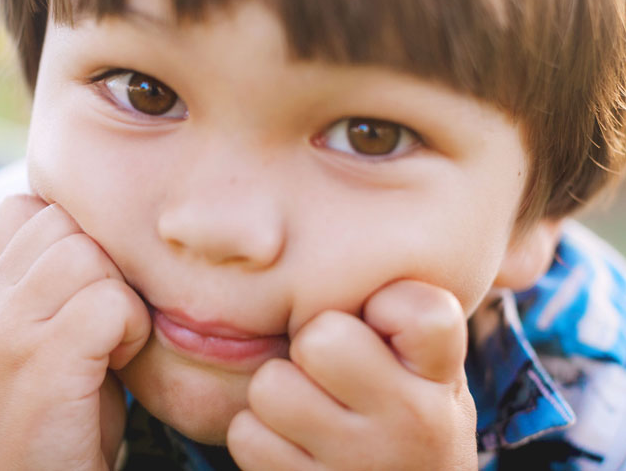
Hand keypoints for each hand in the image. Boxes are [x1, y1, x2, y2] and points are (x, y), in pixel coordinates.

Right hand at [0, 195, 151, 469]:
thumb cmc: (69, 401)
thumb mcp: (52, 324)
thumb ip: (57, 270)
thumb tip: (105, 208)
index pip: (29, 204)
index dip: (73, 233)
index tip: (89, 284)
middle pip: (67, 220)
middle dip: (105, 262)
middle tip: (105, 319)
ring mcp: (8, 328)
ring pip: (89, 254)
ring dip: (120, 296)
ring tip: (109, 342)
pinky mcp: (40, 360)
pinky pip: (108, 302)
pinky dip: (129, 330)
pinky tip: (115, 363)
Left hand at [227, 280, 476, 469]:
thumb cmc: (402, 413)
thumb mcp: (426, 367)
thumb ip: (397, 311)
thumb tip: (287, 240)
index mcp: (441, 376)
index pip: (419, 309)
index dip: (384, 305)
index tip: (381, 326)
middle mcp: (413, 422)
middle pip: (320, 338)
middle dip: (310, 347)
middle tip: (330, 372)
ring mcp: (361, 465)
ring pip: (271, 386)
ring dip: (277, 395)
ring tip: (310, 412)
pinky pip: (247, 437)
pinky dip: (258, 438)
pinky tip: (293, 448)